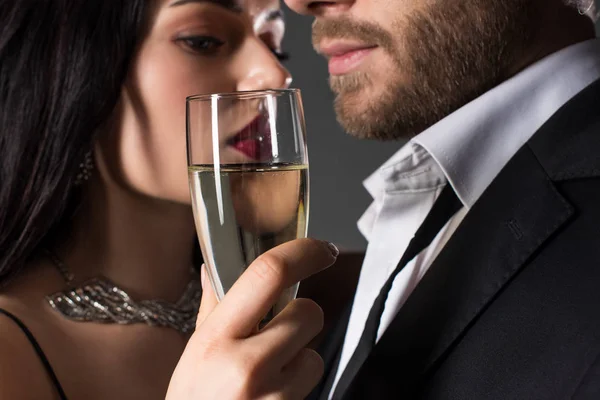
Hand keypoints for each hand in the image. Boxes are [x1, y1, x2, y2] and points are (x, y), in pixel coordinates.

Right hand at [166, 238, 338, 399]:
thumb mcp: (195, 352)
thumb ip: (214, 307)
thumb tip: (219, 266)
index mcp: (216, 339)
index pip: (268, 274)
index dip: (303, 252)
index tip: (320, 249)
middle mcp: (247, 366)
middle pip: (309, 313)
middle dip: (302, 317)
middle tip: (279, 331)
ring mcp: (273, 396)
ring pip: (315, 354)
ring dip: (299, 358)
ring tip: (268, 374)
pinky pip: (313, 384)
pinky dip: (298, 384)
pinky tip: (272, 394)